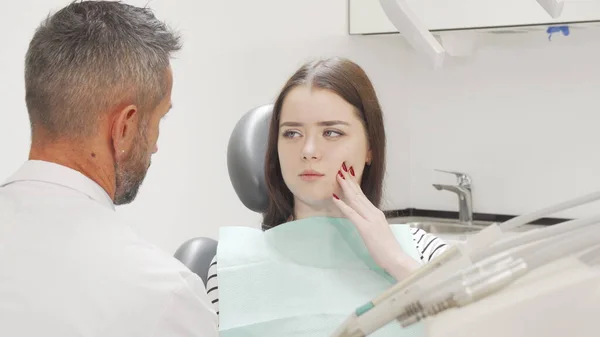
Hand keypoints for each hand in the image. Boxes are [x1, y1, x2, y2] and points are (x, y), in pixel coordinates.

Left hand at [332, 162, 419, 280]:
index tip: (347, 175)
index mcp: (376, 213)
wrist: (396, 258)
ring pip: (355, 200)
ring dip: (345, 187)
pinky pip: (351, 213)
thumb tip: (363, 219)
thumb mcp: (378, 230)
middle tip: (340, 169)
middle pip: (358, 194)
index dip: (354, 185)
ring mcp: (370, 219)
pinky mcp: (365, 228)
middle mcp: (374, 212)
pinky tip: (334, 198)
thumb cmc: (387, 248)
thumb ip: (371, 222)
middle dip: (348, 181)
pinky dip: (342, 205)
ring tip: (338, 176)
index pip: (363, 196)